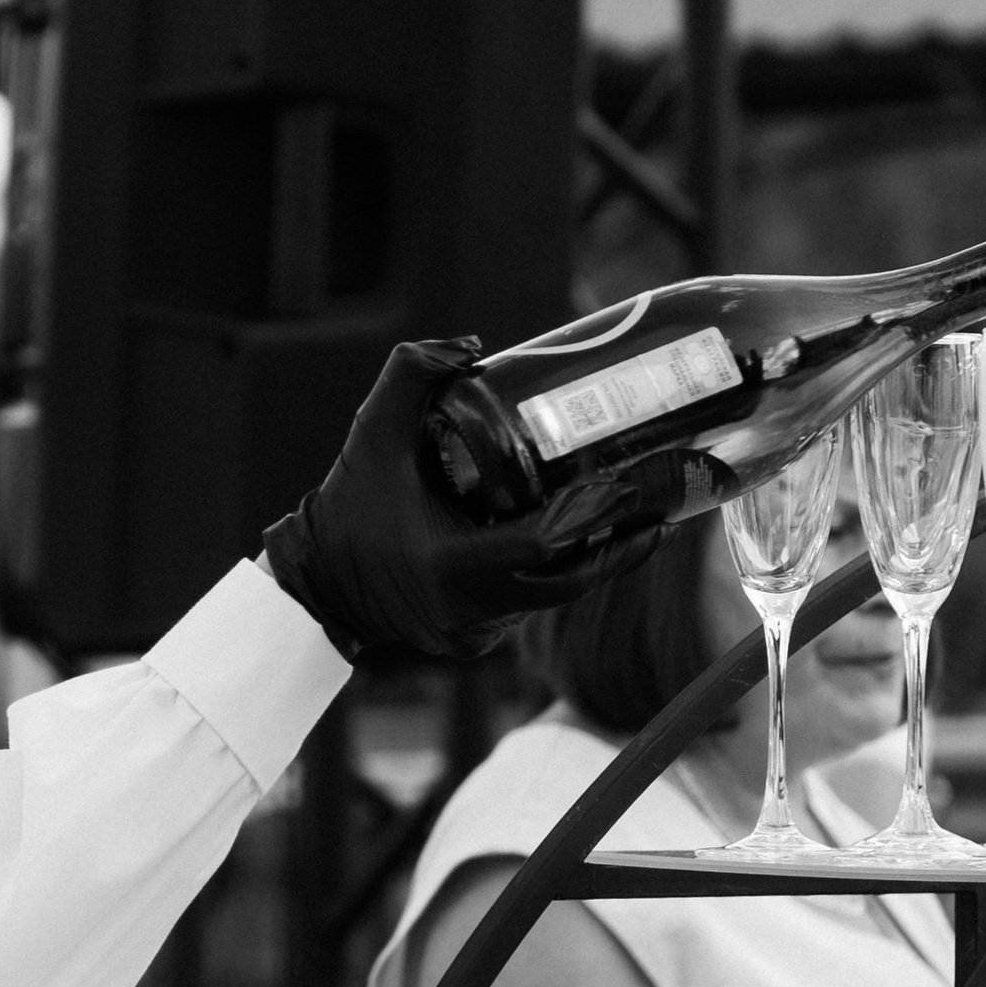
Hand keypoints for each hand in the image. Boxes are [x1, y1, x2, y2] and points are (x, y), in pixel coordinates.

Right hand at [262, 338, 671, 664]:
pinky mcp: (479, 638)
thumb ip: (412, 373)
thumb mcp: (372, 430)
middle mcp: (473, 610)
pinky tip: (602, 539)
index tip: (636, 482)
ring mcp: (479, 631)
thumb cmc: (345, 504)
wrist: (316, 585)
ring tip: (652, 512)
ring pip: (561, 592)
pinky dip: (569, 569)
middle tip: (669, 497)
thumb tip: (473, 348)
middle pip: (574, 576)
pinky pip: (538, 601)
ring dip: (605, 554)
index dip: (598, 514)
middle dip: (627, 538)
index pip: (548, 542)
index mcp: (453, 565)